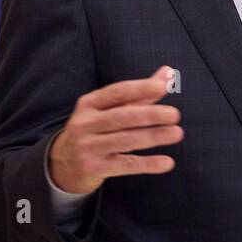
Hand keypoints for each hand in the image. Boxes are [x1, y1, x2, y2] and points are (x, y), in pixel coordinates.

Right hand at [48, 65, 181, 193]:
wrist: (64, 164)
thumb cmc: (96, 130)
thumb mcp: (110, 109)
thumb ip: (140, 93)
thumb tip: (169, 72)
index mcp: (89, 104)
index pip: (116, 92)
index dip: (139, 89)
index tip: (161, 87)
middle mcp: (85, 124)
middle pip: (121, 117)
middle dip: (149, 114)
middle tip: (175, 114)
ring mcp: (87, 147)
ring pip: (125, 140)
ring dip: (153, 136)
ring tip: (177, 133)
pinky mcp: (94, 169)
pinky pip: (125, 165)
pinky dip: (147, 164)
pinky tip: (168, 162)